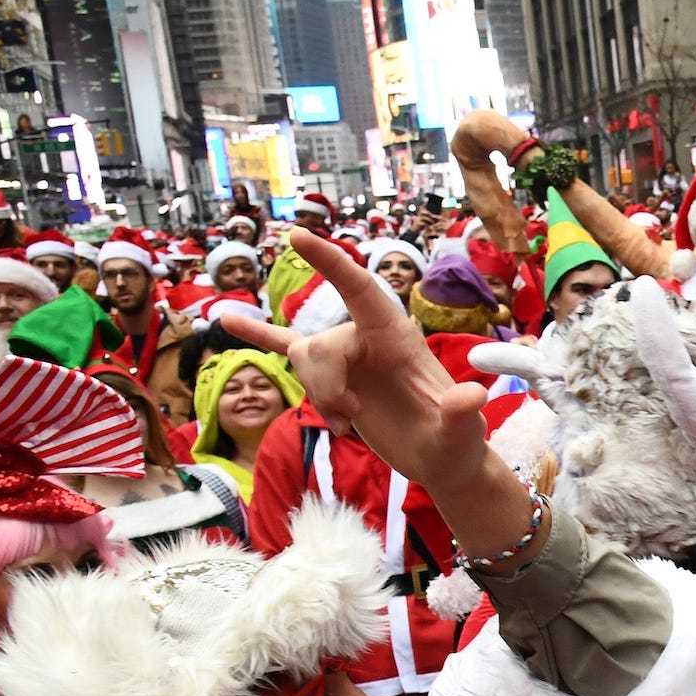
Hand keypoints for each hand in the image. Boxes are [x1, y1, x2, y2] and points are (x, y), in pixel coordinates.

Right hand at [222, 230, 487, 491]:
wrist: (440, 459)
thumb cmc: (455, 440)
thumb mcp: (461, 431)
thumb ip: (461, 413)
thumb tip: (469, 398)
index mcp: (398, 337)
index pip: (361, 289)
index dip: (331, 263)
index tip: (298, 236)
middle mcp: (368, 338)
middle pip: (320, 346)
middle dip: (324, 385)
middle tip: (350, 416)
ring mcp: (347, 356)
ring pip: (303, 359)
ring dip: (317, 395)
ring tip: (344, 423)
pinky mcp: (332, 377)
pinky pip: (286, 348)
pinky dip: (257, 334)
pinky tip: (225, 320)